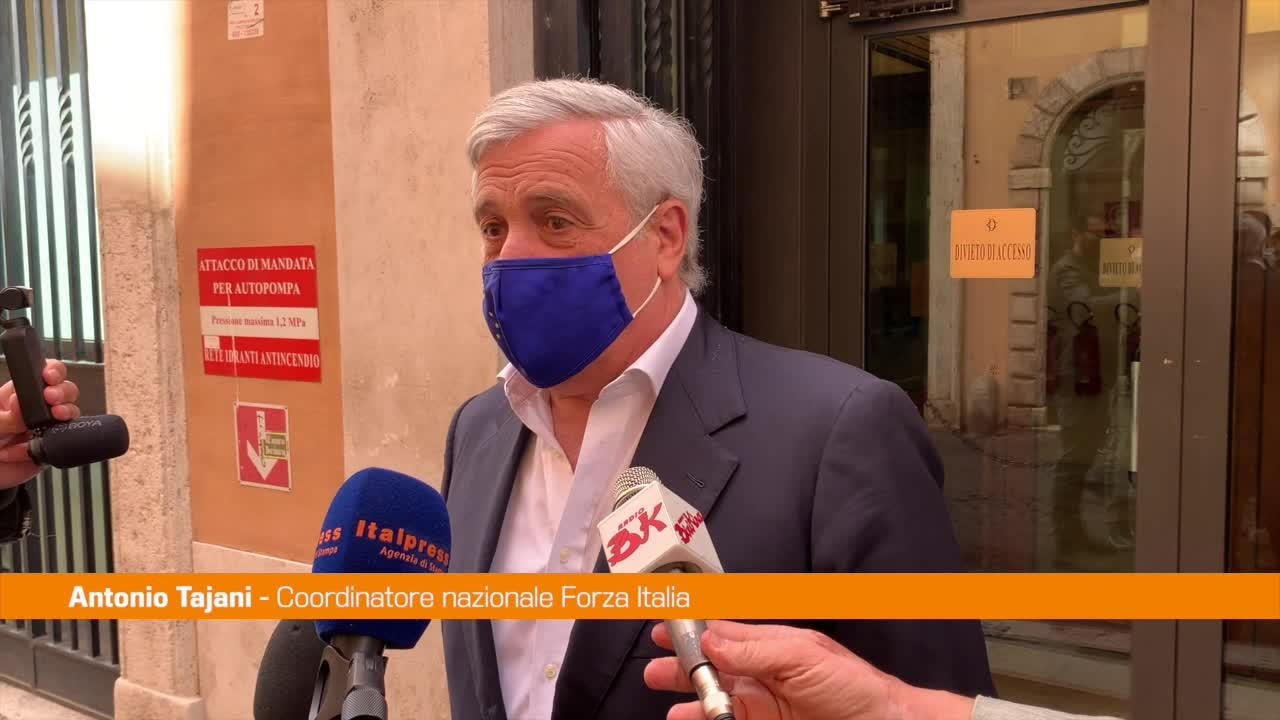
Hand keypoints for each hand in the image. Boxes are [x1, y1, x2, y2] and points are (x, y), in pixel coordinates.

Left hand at [0, 360, 79, 488]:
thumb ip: (6, 417)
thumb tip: (21, 403)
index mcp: (17, 395)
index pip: (42, 374)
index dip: (52, 371)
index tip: (49, 376)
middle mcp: (35, 409)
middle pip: (64, 391)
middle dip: (63, 392)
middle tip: (52, 399)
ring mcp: (45, 428)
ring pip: (70, 414)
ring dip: (66, 412)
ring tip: (55, 418)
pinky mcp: (51, 448)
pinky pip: (62, 442)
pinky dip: (50, 444)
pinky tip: (31, 447)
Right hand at [643, 621, 973, 719]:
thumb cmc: (853, 687)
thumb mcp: (802, 656)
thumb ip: (754, 649)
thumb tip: (712, 638)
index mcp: (775, 645)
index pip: (727, 632)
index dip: (695, 629)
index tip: (666, 627)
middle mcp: (767, 672)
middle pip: (715, 666)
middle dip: (683, 663)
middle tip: (652, 665)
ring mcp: (767, 703)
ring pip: (717, 696)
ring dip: (689, 695)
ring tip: (662, 694)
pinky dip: (705, 717)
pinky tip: (687, 717)